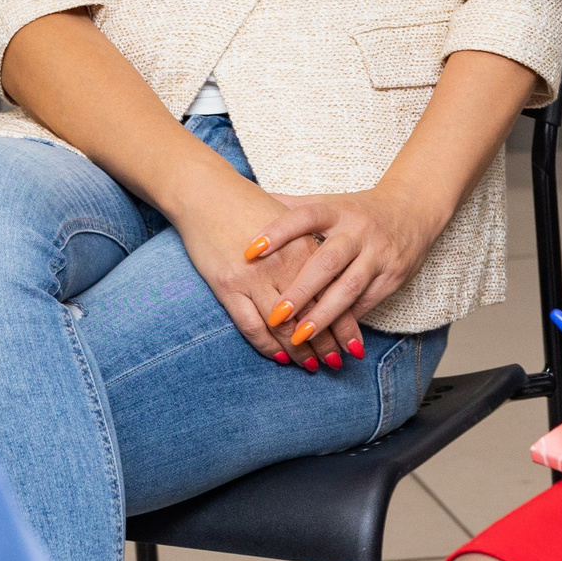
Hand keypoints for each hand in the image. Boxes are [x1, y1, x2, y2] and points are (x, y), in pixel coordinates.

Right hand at [172, 179, 344, 370]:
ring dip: (302, 352)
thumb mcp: (290, 221)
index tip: (355, 346)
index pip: (333, 295)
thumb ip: (311, 250)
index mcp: (304, 247)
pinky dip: (269, 347)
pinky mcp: (228, 286)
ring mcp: (254, 278)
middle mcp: (284, 265)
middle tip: (338, 364)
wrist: (206, 193)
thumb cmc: (249, 205)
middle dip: (328, 345)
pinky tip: (281, 357)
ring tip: (313, 367)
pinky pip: (252, 327)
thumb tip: (334, 278)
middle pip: (313, 315)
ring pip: (285, 328)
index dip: (345, 325)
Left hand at [246, 184, 446, 371]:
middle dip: (301, 290)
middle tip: (275, 315)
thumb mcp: (329, 203)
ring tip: (299, 337)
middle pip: (327, 262)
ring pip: (349, 288)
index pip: (305, 217)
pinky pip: (366, 302)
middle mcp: (358, 231)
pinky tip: (328, 338)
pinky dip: (346, 321)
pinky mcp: (393, 276)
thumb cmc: (358, 210)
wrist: (413, 209)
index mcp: (338, 211)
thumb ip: (292, 206)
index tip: (250, 251)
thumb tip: (253, 199)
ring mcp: (378, 255)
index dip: (278, 232)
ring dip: (323, 316)